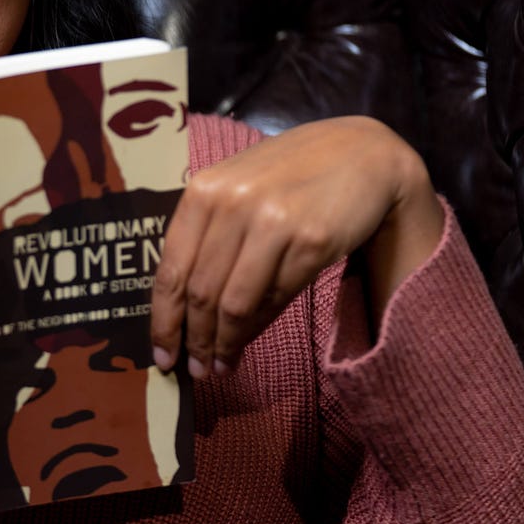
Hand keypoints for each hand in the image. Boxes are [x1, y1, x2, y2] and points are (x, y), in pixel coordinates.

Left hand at [149, 116, 443, 377]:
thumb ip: (207, 235)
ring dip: (226, 342)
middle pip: (201, 293)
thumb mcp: (237, 190)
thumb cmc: (290, 174)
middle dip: (194, 340)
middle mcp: (231, 204)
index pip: (171, 270)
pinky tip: (252, 339)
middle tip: (195, 371)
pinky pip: (276, 296)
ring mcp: (272, 222)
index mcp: (203, 191)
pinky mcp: (312, 241)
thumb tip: (183, 308)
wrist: (361, 153)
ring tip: (221, 366)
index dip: (164, 320)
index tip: (162, 354)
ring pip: (236, 303)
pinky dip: (261, 326)